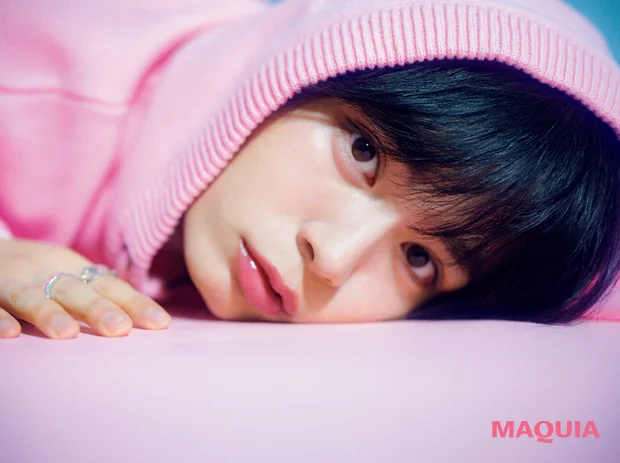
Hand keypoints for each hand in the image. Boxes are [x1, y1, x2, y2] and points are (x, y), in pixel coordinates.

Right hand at [0, 238, 170, 338]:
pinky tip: (10, 334)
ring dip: (48, 313)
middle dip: (98, 309)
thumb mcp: (70, 273)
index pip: (109, 286)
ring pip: (30, 296)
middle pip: (74, 290)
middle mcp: (45, 272)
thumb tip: (148, 316)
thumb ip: (101, 292)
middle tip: (121, 329)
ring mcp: (11, 282)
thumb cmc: (36, 270)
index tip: (160, 323)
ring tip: (67, 334)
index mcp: (73, 268)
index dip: (135, 303)